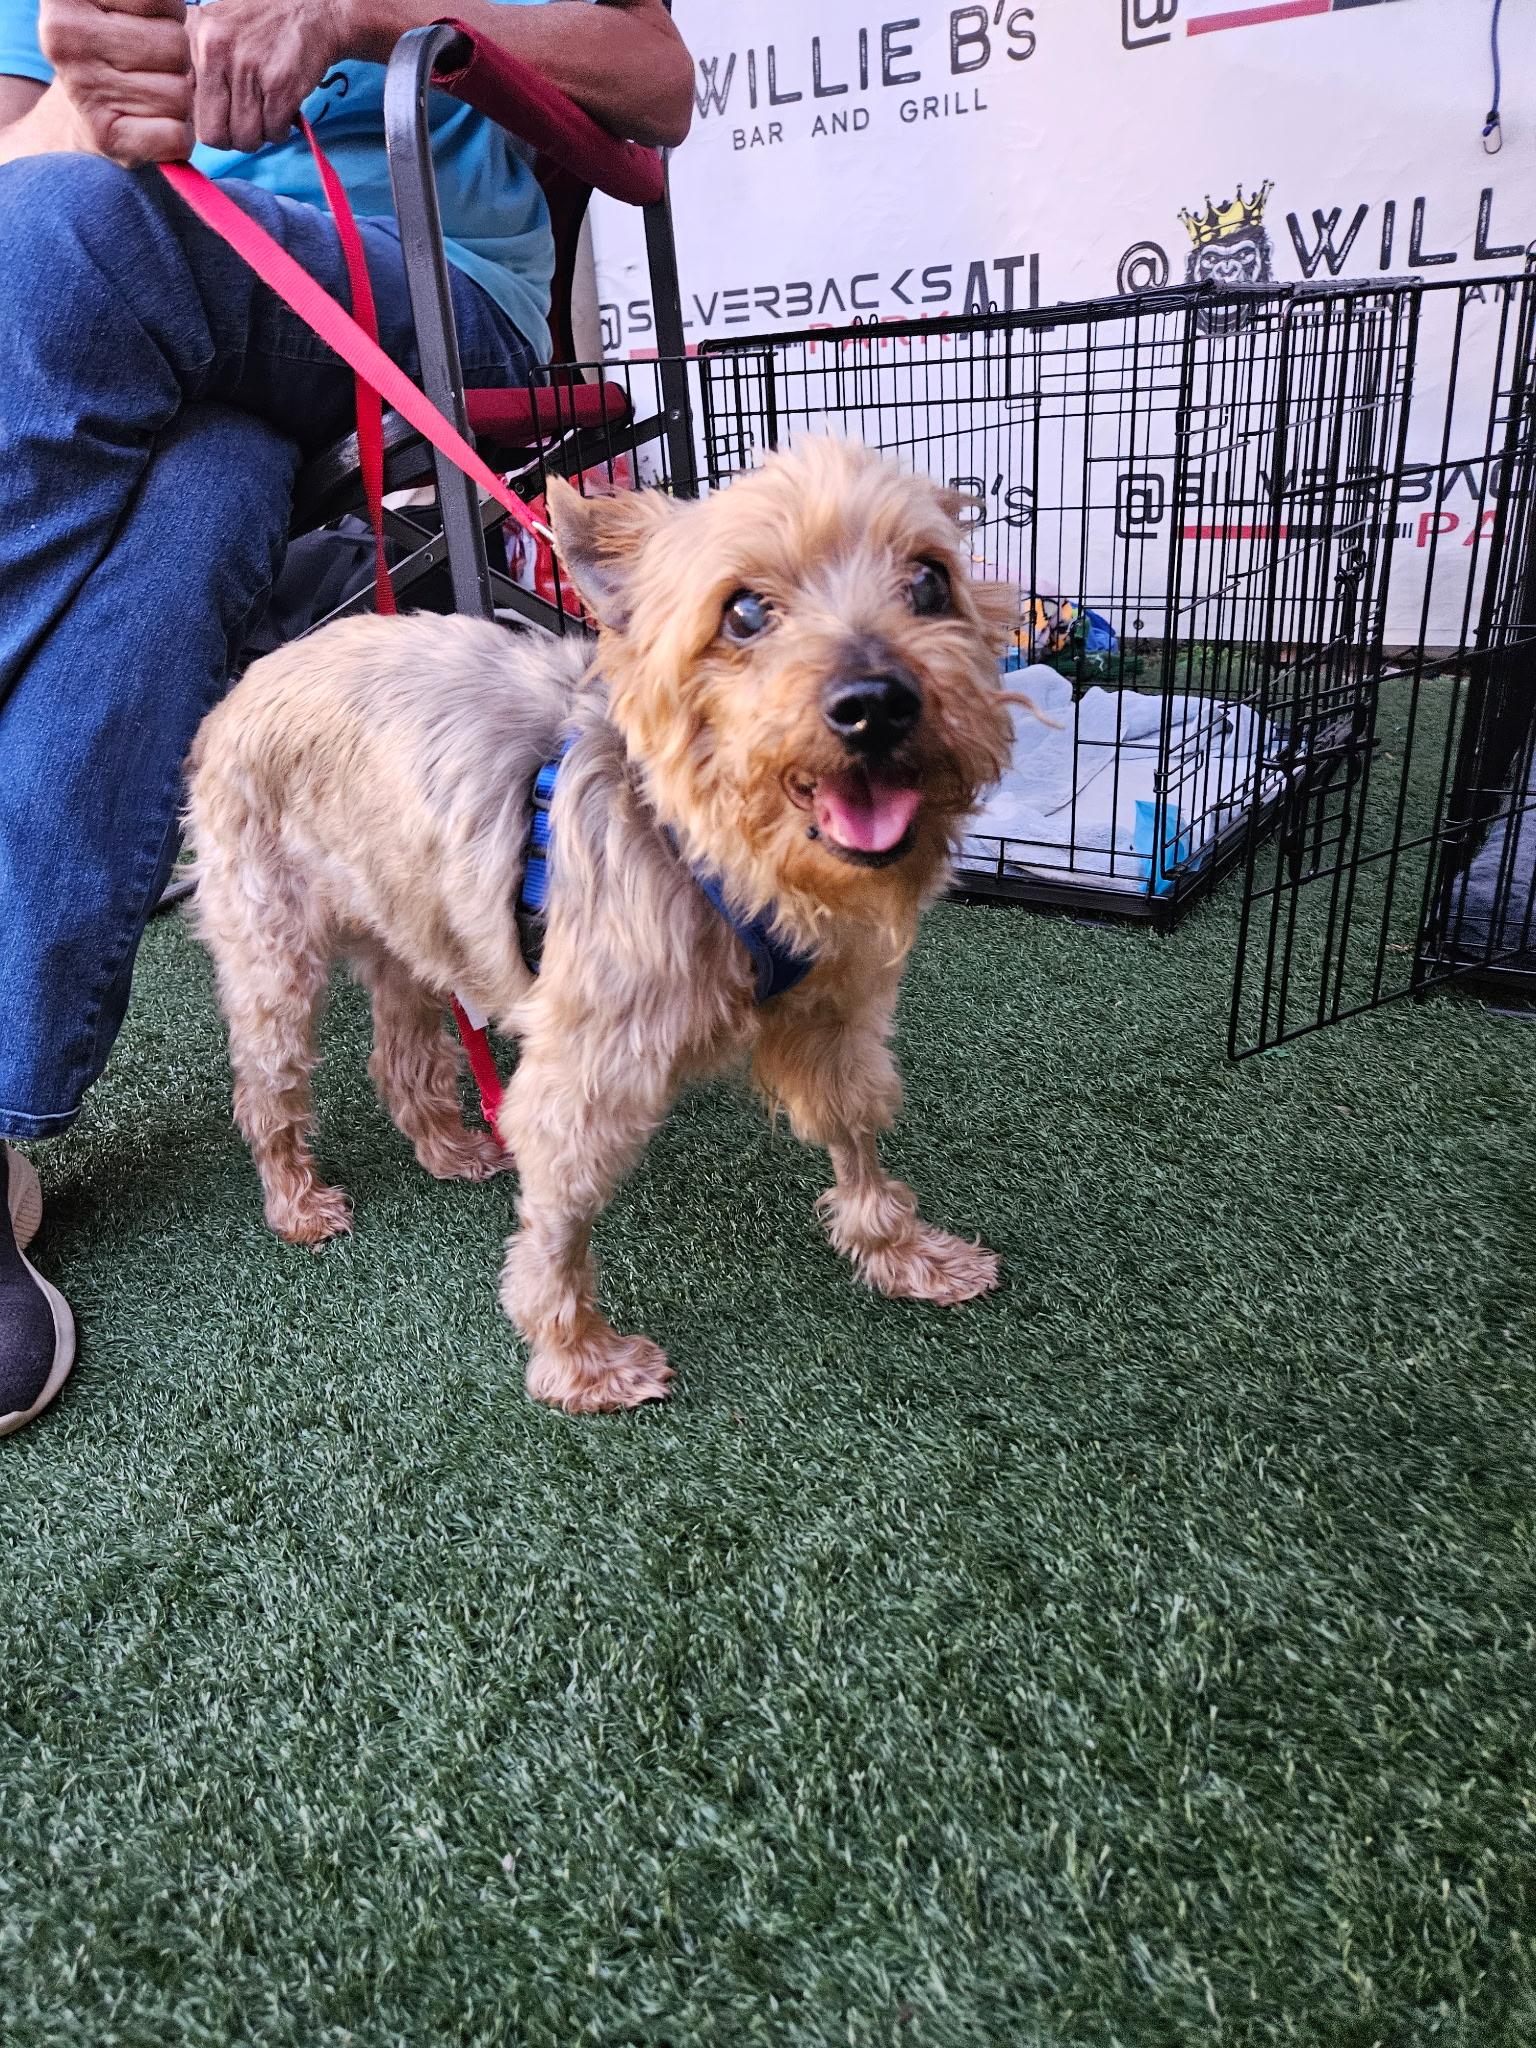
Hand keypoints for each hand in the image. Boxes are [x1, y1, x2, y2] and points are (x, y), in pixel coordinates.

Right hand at [38, 0, 194, 163]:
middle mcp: (67, 35)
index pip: (162, 1)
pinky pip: (176, 135)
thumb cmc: (113, 50)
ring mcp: (82, 87)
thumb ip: (150, 3)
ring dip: (176, 97)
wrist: (83, 113)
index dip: (168, 15)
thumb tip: (179, 6)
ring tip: (144, 93)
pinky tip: (151, 125)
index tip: (141, 24)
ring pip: (180, 92)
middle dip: (174, 57)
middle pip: (175, 44)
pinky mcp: (105, 136)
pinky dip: (177, 135)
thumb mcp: (122, 7)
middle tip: (143, 66)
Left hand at [188, 0, 346, 153]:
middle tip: (245, 123)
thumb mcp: (214, 31)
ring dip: (259, 135)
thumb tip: (189, 117)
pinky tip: (281, 109)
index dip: (206, 120)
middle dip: (232, 137)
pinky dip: (280, 130)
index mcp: (194, 38)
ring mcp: (247, 68)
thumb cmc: (260, 26)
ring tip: (265, 112)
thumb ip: (195, 67)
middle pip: (214, 134)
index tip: (221, 116)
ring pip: (245, 139)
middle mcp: (215, 51)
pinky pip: (273, 133)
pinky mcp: (280, 84)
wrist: (309, 10)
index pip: (186, 110)